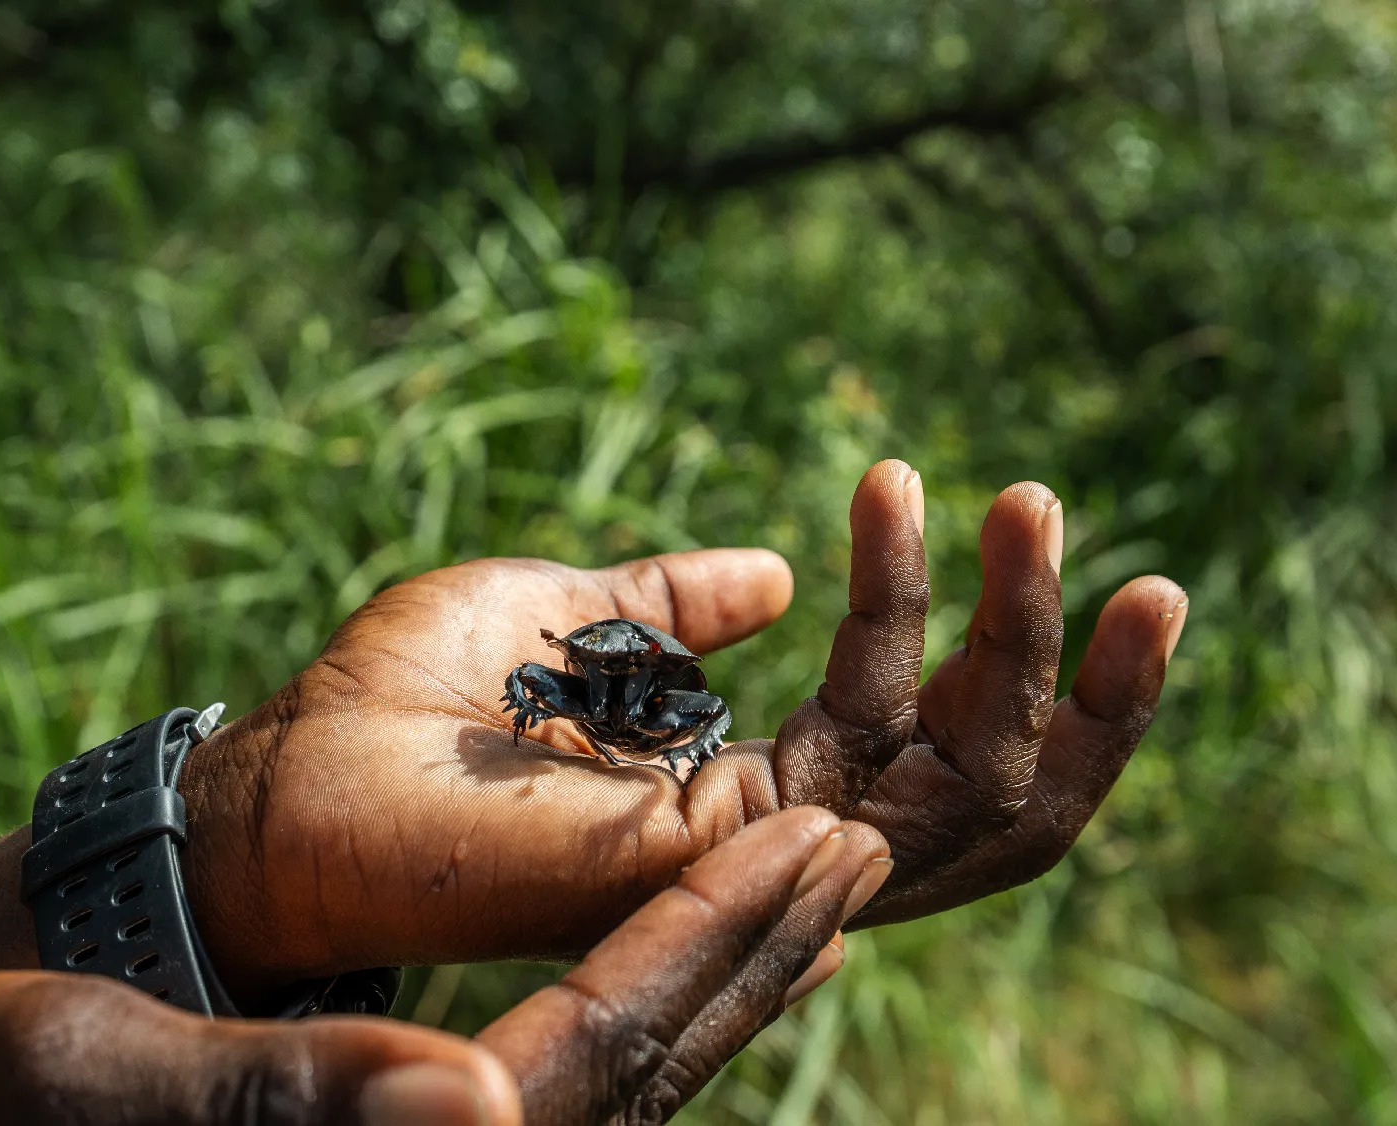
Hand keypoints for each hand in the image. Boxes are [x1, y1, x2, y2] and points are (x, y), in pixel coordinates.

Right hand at [0, 808, 884, 1125]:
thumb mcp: (101, 1083)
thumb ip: (291, 1100)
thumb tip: (481, 1109)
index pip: (601, 1053)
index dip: (720, 941)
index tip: (828, 837)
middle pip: (636, 1073)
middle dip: (753, 956)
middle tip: (861, 845)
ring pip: (609, 1074)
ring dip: (711, 968)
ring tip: (793, 870)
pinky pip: (550, 1074)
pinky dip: (628, 991)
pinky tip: (663, 942)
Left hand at [180, 458, 1184, 1003]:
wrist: (278, 782)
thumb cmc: (391, 707)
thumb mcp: (552, 615)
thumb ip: (670, 605)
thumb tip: (778, 571)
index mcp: (727, 792)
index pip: (913, 754)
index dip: (995, 659)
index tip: (1004, 515)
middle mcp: (757, 842)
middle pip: (981, 798)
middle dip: (1079, 691)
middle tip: (1118, 558)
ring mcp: (739, 864)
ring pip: (962, 801)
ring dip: (1021, 654)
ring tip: (1031, 509)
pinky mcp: (702, 860)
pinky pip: (866, 783)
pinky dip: (913, 651)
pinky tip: (900, 523)